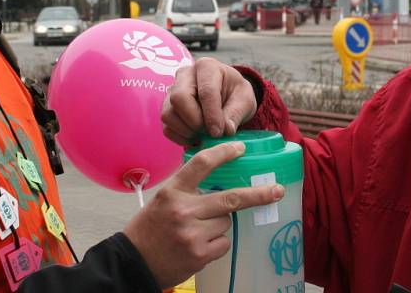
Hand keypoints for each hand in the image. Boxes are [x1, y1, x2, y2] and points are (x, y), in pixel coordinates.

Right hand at [123, 141, 284, 288]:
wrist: (133, 262)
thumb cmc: (149, 228)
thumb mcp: (163, 199)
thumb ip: (188, 190)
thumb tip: (219, 183)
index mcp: (173, 191)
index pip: (201, 163)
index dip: (224, 153)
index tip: (241, 148)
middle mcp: (184, 209)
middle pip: (230, 198)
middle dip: (258, 195)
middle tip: (276, 190)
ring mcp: (193, 233)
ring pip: (227, 221)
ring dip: (220, 224)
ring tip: (198, 231)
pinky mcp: (200, 254)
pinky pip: (224, 242)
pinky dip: (217, 243)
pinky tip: (199, 245)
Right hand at [161, 57, 256, 144]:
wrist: (226, 97)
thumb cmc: (235, 94)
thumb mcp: (245, 100)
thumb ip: (236, 113)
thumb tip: (226, 130)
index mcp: (207, 66)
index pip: (206, 91)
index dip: (212, 115)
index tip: (218, 132)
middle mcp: (184, 75)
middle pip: (179, 98)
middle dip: (195, 121)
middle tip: (210, 132)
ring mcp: (172, 91)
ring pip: (168, 113)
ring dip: (187, 130)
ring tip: (204, 134)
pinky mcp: (167, 108)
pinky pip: (166, 126)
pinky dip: (180, 137)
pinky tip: (196, 137)